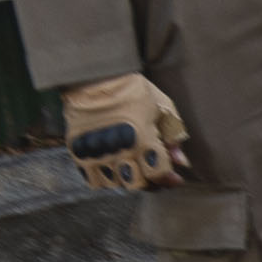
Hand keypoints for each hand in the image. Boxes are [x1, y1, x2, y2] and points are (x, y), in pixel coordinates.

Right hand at [61, 72, 189, 190]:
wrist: (94, 77)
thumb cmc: (133, 90)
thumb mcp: (162, 107)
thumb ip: (173, 136)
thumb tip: (181, 163)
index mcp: (141, 137)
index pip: (158, 173)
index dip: (168, 177)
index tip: (172, 174)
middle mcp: (118, 149)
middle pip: (137, 184)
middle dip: (149, 180)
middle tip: (150, 169)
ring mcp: (97, 153)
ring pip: (116, 184)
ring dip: (127, 179)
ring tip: (131, 164)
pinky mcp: (79, 153)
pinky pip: (95, 181)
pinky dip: (106, 178)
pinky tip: (114, 165)